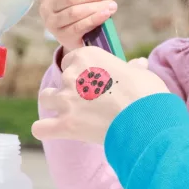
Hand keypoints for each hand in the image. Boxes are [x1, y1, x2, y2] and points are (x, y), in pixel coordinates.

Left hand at [32, 47, 167, 144]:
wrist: (148, 121)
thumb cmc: (148, 94)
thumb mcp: (142, 74)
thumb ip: (132, 69)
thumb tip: (138, 64)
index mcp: (88, 57)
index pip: (73, 59)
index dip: (83, 71)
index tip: (96, 81)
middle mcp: (72, 75)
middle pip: (61, 79)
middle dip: (72, 88)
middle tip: (91, 101)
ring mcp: (66, 100)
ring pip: (46, 97)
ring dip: (56, 104)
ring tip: (73, 113)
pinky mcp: (65, 125)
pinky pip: (40, 128)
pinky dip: (46, 130)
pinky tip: (56, 131)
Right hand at [38, 0, 116, 51]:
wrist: (76, 35)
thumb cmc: (76, 6)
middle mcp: (45, 8)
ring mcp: (52, 24)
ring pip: (75, 12)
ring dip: (97, 6)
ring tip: (113, 4)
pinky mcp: (63, 36)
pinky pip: (80, 26)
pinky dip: (96, 18)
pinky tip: (108, 13)